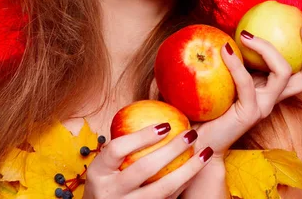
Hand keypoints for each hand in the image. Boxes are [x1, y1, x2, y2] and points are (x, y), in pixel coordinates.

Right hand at [83, 123, 213, 198]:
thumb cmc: (107, 181)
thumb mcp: (104, 166)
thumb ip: (122, 147)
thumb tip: (152, 111)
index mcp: (97, 173)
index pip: (117, 149)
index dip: (142, 136)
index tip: (165, 125)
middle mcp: (110, 193)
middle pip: (143, 169)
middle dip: (171, 149)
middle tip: (190, 133)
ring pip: (163, 189)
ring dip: (188, 169)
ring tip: (204, 152)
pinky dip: (185, 183)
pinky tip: (197, 169)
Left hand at [190, 23, 301, 157]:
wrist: (197, 136)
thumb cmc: (208, 103)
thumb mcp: (224, 74)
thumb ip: (234, 57)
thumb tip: (231, 26)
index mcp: (270, 88)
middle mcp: (273, 98)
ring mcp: (263, 106)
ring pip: (283, 73)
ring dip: (267, 48)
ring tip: (245, 34)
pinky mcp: (249, 112)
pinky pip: (247, 83)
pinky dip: (236, 64)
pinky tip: (224, 49)